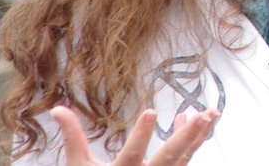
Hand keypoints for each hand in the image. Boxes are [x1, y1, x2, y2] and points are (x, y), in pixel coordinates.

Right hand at [49, 105, 219, 165]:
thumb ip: (73, 137)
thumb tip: (58, 108)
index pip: (131, 155)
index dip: (140, 135)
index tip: (150, 110)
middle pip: (167, 159)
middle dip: (184, 138)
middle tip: (198, 115)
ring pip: (183, 159)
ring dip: (197, 136)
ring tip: (210, 113)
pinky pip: (185, 161)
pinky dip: (194, 142)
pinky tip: (200, 124)